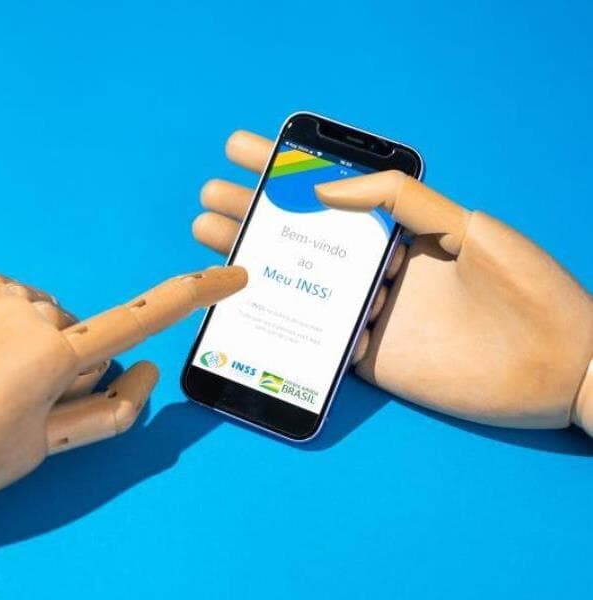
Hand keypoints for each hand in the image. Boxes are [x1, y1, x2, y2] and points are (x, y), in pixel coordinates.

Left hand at [0, 266, 245, 490]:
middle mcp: (34, 309)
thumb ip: (106, 413)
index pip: (143, 318)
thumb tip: (144, 368)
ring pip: (43, 317)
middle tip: (20, 397)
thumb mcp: (38, 448)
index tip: (233, 278)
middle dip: (68, 361)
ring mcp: (0, 294)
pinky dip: (3, 323)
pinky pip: (12, 301)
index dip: (194, 295)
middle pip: (83, 333)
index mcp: (57, 356)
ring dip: (30, 343)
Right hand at [192, 130, 592, 434]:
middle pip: (303, 238)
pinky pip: (315, 337)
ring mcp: (369, 315)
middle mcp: (376, 270)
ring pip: (299, 284)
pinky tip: (240, 299)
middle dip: (253, 212)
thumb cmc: (527, 289)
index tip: (243, 151)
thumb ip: (404, 200)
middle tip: (209, 196)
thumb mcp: (469, 226)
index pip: (331, 196)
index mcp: (399, 233)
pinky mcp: (368, 359)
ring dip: (251, 258)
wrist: (562, 366)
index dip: (285, 172)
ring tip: (208, 235)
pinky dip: (279, 319)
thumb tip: (330, 191)